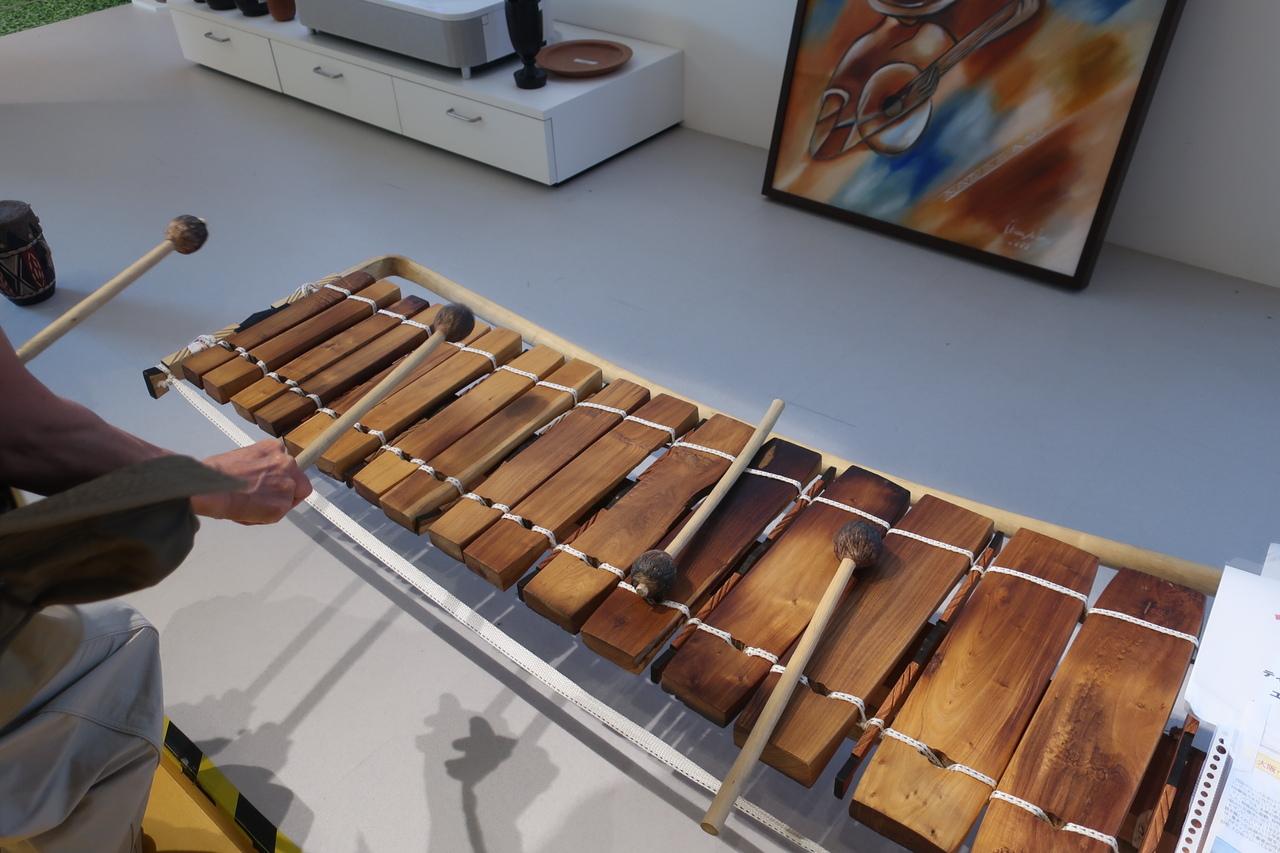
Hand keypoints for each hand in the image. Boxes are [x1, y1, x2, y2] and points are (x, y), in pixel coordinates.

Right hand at [190, 440, 311, 523]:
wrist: (211, 487)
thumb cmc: (217, 473)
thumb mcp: (242, 456)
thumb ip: (259, 464)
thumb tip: (259, 476)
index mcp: (273, 448)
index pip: (289, 463)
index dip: (282, 476)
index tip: (274, 482)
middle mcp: (286, 464)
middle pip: (298, 481)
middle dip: (286, 490)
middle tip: (267, 497)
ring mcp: (286, 485)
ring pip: (291, 499)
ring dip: (275, 504)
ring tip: (253, 505)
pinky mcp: (282, 504)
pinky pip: (278, 514)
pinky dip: (266, 517)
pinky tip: (249, 512)